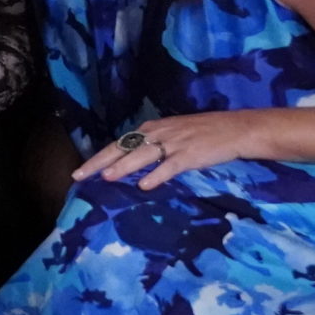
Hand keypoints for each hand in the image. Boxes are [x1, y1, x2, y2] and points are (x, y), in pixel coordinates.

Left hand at [70, 111, 265, 190]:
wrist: (235, 129)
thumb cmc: (203, 133)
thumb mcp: (171, 134)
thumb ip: (150, 145)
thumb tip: (128, 163)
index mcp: (150, 128)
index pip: (118, 143)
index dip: (97, 157)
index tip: (79, 171)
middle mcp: (157, 133)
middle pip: (122, 148)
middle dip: (99, 163)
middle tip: (79, 176)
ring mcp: (173, 143)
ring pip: (142, 155)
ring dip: (123, 166)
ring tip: (106, 177)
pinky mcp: (190, 154)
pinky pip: (170, 166)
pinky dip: (157, 175)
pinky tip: (145, 185)